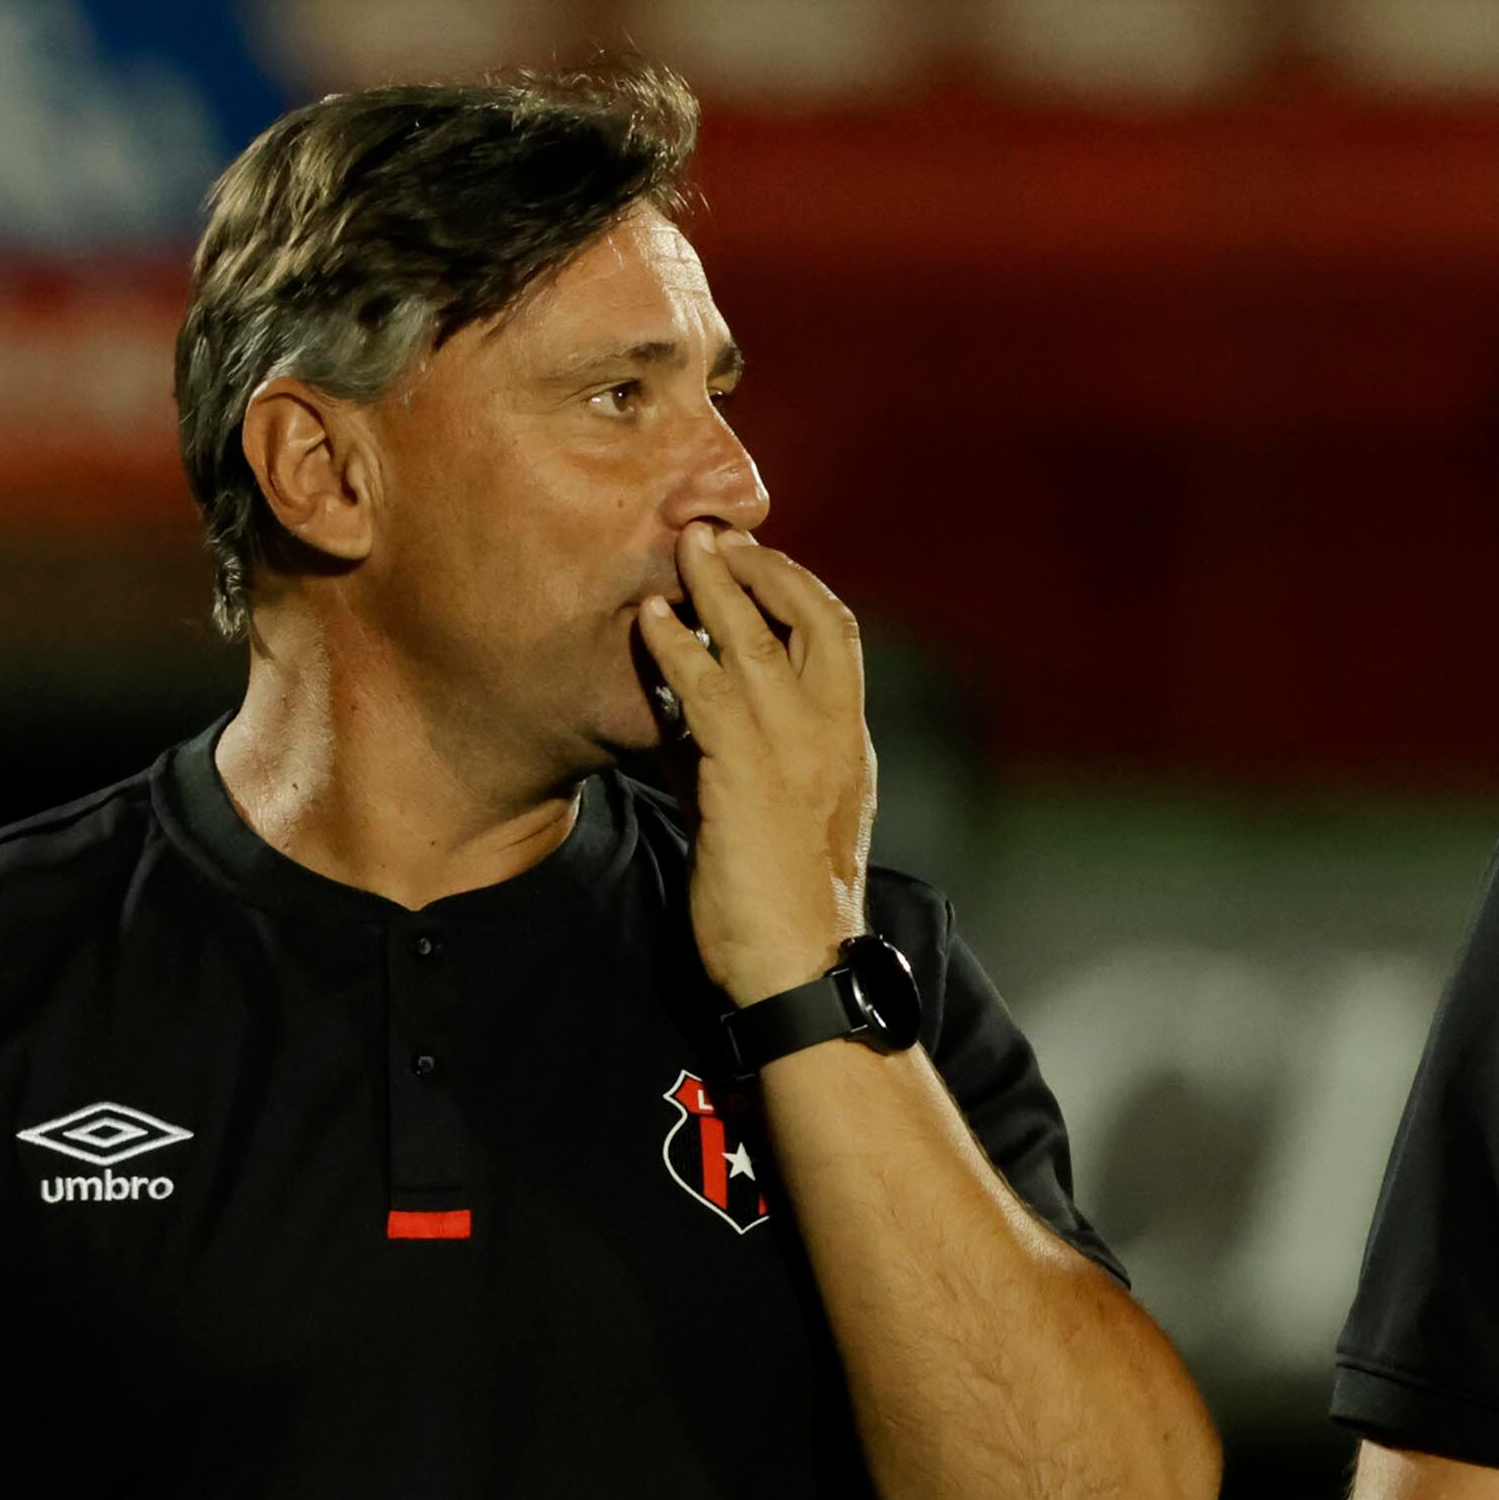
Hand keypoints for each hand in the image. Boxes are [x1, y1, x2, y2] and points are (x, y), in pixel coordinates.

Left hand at [635, 520, 878, 1007]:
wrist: (800, 967)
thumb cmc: (781, 907)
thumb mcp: (774, 816)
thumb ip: (741, 761)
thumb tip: (686, 722)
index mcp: (847, 745)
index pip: (838, 641)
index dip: (799, 590)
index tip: (756, 563)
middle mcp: (834, 736)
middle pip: (817, 619)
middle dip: (767, 569)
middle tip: (717, 533)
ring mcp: (796, 752)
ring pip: (763, 642)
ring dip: (719, 587)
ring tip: (683, 548)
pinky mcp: (749, 776)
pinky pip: (711, 691)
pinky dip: (680, 649)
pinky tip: (651, 623)